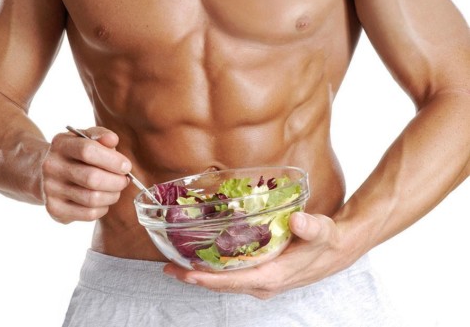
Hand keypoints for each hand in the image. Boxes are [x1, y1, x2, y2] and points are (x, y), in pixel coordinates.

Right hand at [42, 126, 131, 223]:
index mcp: (60, 144)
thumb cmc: (76, 155)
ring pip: (92, 198)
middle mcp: (51, 166)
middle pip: (92, 178)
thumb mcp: (85, 138)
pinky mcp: (55, 209)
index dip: (113, 160)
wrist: (46, 173)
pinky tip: (102, 200)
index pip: (88, 151)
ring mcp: (50, 189)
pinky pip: (88, 214)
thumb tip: (112, 139)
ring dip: (112, 195)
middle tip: (124, 180)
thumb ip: (101, 135)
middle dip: (117, 181)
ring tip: (115, 190)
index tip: (126, 166)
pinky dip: (103, 208)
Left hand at [164, 212, 350, 298]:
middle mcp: (263, 283)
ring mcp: (261, 281)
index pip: (235, 281)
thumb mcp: (322, 232)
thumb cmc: (326, 241)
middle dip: (195, 277)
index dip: (209, 278)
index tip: (188, 272)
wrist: (336, 250)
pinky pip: (231, 277)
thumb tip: (299, 222)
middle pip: (223, 284)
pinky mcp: (260, 275)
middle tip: (169, 267)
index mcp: (274, 276)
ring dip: (201, 275)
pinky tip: (200, 260)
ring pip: (225, 282)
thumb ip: (311, 228)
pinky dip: (213, 271)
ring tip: (176, 265)